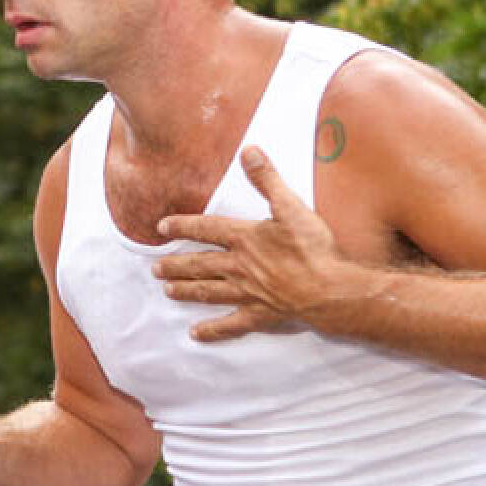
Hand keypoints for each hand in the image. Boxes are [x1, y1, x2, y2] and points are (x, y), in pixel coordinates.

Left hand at [153, 146, 348, 341]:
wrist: (330, 289)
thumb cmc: (313, 248)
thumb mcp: (291, 207)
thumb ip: (267, 180)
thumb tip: (249, 151)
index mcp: (244, 239)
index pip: (206, 229)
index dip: (182, 226)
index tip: (161, 228)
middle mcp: (238, 266)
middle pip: (200, 264)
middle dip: (176, 265)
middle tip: (154, 268)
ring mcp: (246, 293)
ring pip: (208, 291)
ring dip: (186, 290)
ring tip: (167, 290)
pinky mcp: (258, 315)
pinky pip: (230, 324)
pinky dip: (212, 330)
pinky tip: (195, 334)